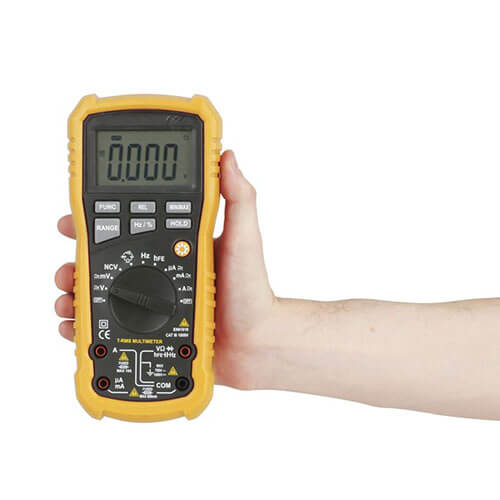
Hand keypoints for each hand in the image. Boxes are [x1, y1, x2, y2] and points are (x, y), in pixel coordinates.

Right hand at [55, 150, 274, 387]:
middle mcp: (160, 267)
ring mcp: (153, 299)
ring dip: (74, 290)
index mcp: (176, 242)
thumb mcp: (244, 239)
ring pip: (101, 288)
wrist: (255, 342)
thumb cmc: (251, 291)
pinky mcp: (150, 329)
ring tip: (67, 298)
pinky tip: (75, 325)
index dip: (97, 218)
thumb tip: (226, 155)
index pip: (131, 222)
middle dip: (77, 257)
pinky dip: (86, 323)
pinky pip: (110, 324)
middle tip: (67, 266)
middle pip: (107, 256)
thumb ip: (238, 199)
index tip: (73, 218)